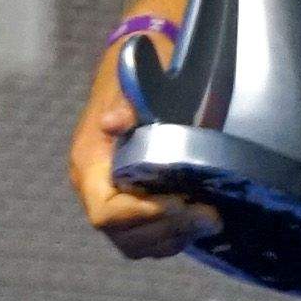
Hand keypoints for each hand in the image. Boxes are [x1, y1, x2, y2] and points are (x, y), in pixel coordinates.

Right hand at [68, 0, 200, 256]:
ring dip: (174, 237)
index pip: (105, 213)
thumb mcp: (137, 75)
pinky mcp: (133, 200)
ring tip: (209, 217)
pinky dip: (174, 235)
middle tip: (210, 214)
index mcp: (89, 162)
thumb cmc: (142, 66)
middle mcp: (95, 185)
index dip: (142, 217)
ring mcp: (113, 196)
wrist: (144, 57)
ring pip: (136, 242)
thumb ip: (127, 102)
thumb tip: (114, 122)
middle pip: (123, 235)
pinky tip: (199, 218)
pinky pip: (148, 236)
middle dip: (167, 230)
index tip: (182, 203)